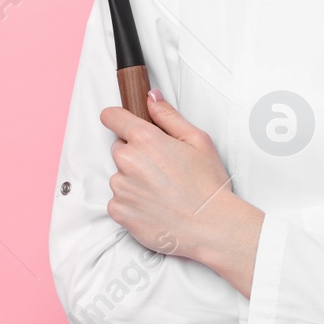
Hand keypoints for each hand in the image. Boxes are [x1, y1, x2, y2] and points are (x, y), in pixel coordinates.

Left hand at [99, 90, 255, 268]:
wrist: (211, 227)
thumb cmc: (208, 185)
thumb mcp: (197, 140)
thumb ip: (168, 115)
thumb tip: (151, 97)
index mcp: (145, 139)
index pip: (112, 117)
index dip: (119, 119)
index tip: (124, 124)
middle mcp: (127, 161)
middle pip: (119, 148)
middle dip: (135, 154)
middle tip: (162, 168)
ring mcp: (121, 188)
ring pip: (119, 176)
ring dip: (133, 180)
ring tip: (162, 191)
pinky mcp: (119, 211)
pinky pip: (118, 201)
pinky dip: (132, 203)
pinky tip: (155, 206)